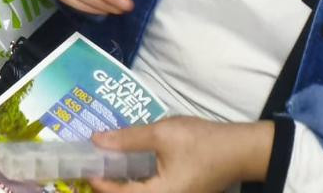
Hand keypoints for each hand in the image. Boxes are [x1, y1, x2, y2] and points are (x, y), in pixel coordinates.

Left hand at [89, 118, 273, 192]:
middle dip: (109, 185)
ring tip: (106, 164)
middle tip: (92, 166)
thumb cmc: (201, 142)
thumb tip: (96, 140)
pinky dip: (137, 181)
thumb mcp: (161, 134)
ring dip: (123, 183)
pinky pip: (152, 191)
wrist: (240, 149)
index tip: (83, 166)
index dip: (98, 182)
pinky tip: (128, 166)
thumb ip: (127, 139)